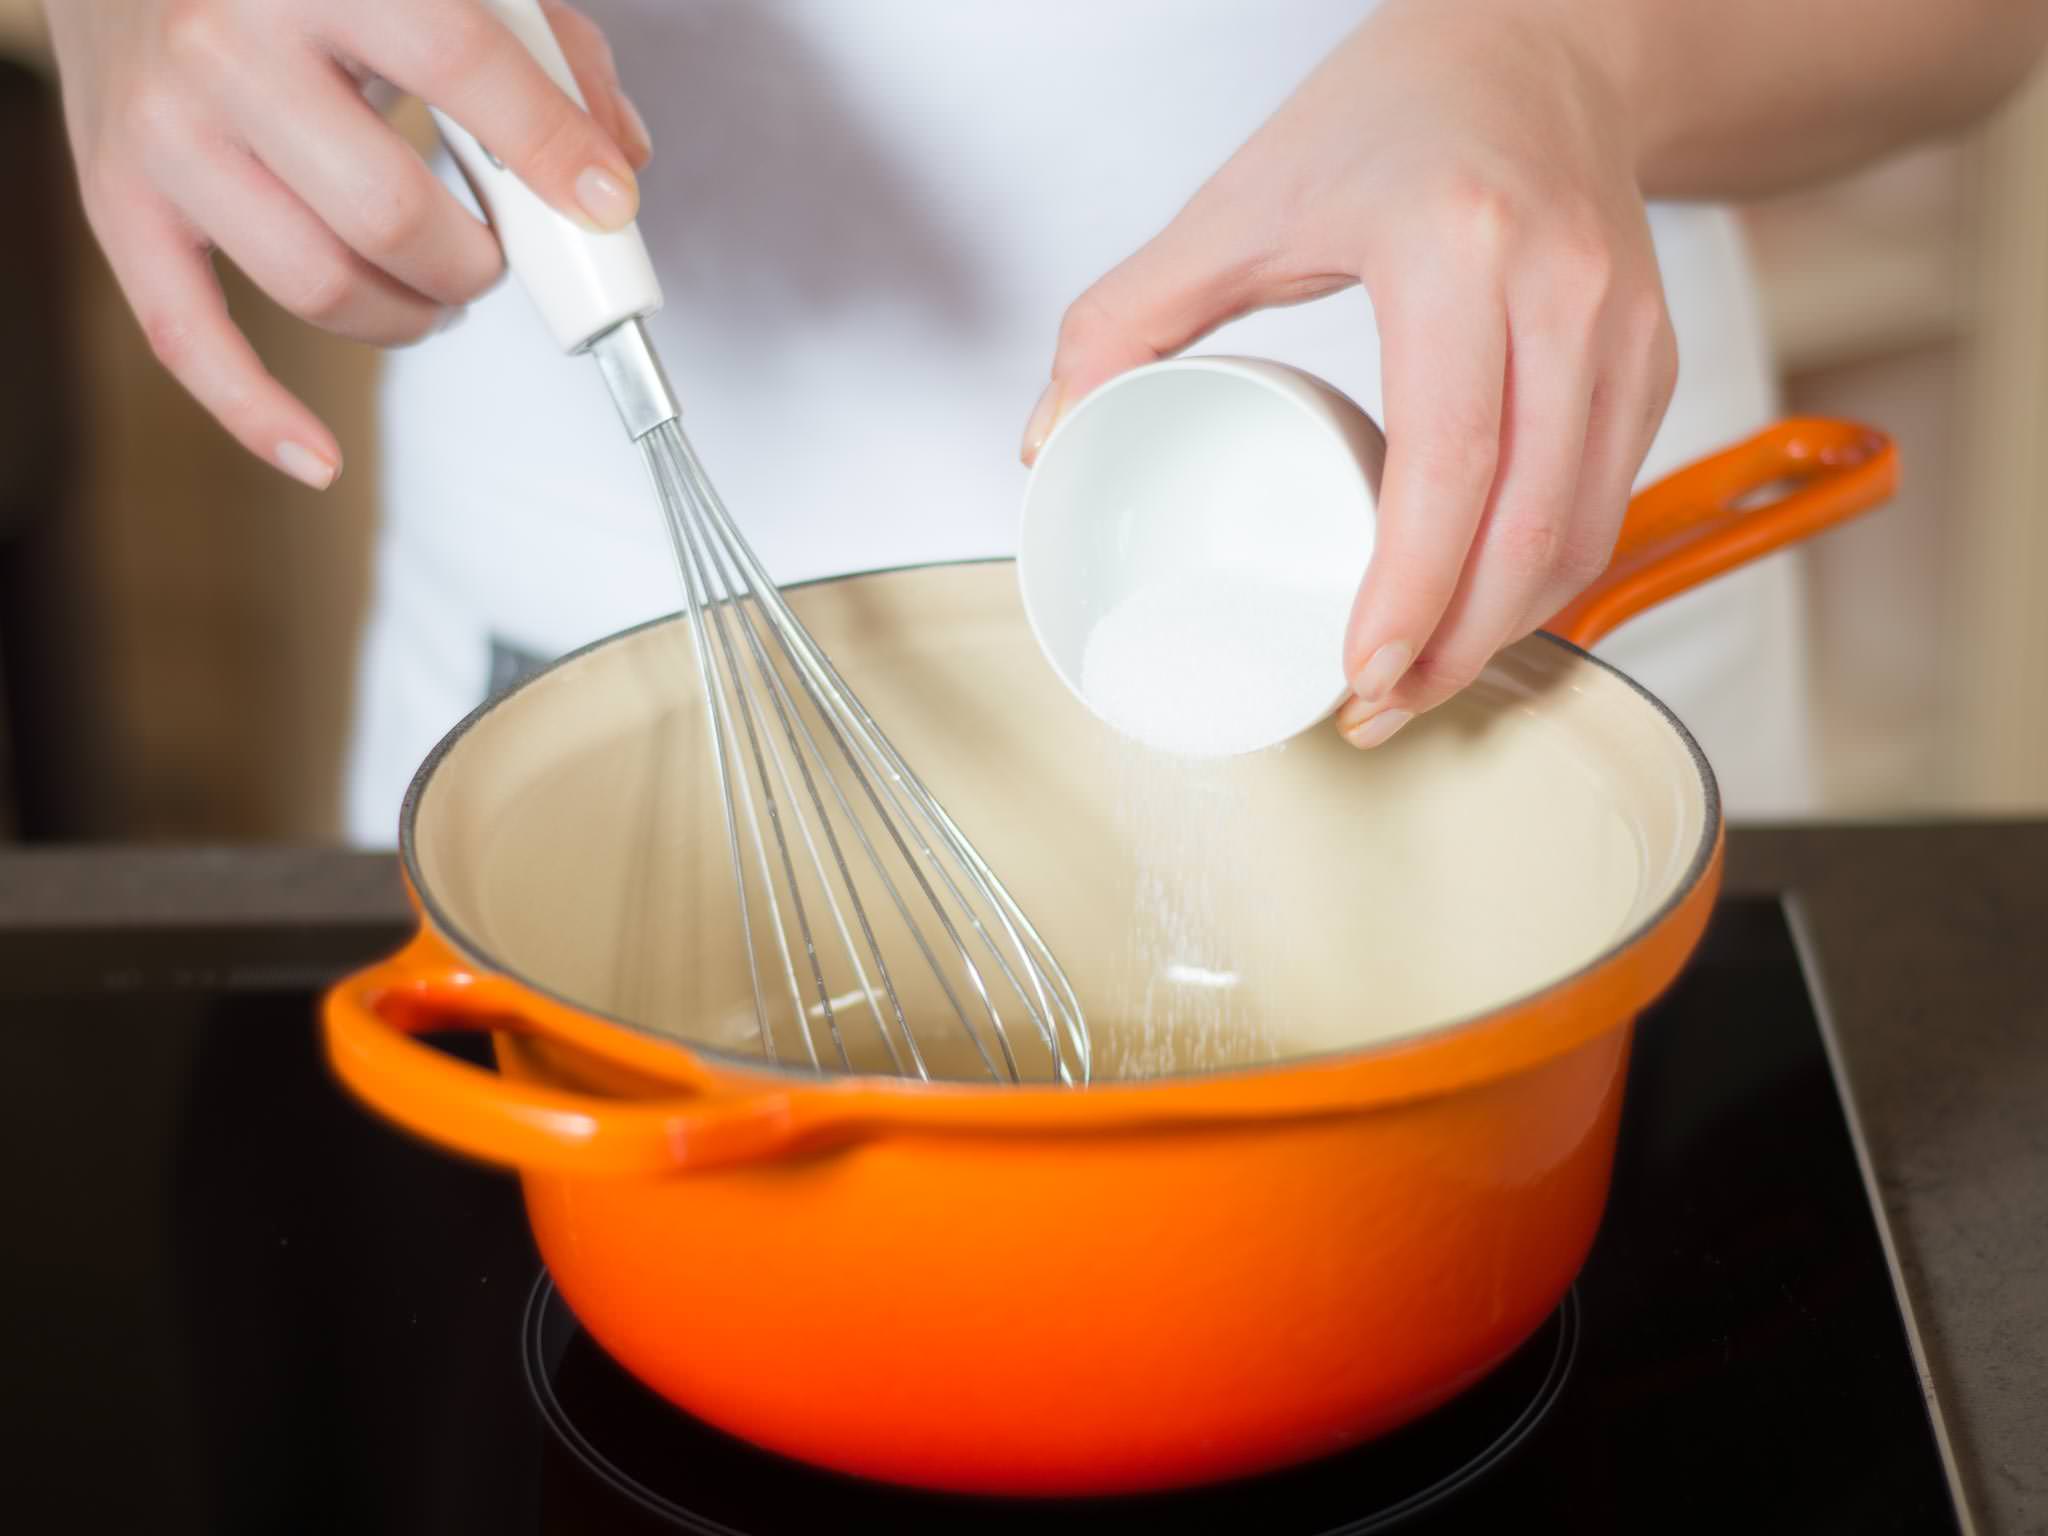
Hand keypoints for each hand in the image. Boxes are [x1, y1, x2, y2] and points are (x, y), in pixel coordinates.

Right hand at [46, 0, 650, 487]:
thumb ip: (537, 48)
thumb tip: (618, 162)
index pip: (460, 64)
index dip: (551, 147)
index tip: (606, 205)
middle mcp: (225, 44)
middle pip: (389, 212)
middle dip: (476, 264)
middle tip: (494, 258)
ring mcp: (162, 128)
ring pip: (316, 284)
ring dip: (408, 319)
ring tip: (435, 294)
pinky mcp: (118, 195)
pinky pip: (186, 335)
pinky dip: (256, 414)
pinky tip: (318, 458)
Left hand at [1026, 0, 1676, 747]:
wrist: (1539, 47)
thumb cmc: (1393, 112)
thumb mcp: (1240, 199)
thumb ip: (1127, 314)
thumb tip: (1048, 437)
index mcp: (1454, 247)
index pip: (1451, 457)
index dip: (1410, 589)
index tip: (1357, 672)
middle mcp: (1562, 290)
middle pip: (1530, 522)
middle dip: (1455, 647)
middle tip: (1374, 707)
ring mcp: (1625, 327)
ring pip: (1585, 529)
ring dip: (1505, 630)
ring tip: (1416, 680)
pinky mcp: (1654, 356)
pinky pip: (1608, 499)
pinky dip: (1544, 577)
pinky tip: (1478, 611)